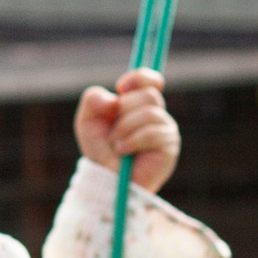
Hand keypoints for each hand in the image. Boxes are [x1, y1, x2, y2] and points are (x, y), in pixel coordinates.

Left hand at [75, 65, 179, 195]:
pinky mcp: (169, 146)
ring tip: (116, 146)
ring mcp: (166, 129)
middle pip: (148, 95)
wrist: (107, 180)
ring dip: (124, 129)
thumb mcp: (87, 121)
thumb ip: (92, 100)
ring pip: (149, 113)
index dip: (140, 78)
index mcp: (139, 104)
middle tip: (112, 132)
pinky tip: (124, 153)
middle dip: (124, 112)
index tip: (121, 88)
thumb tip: (114, 98)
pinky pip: (151, 132)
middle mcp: (156, 114)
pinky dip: (132, 142)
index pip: (151, 80)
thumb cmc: (100, 151)